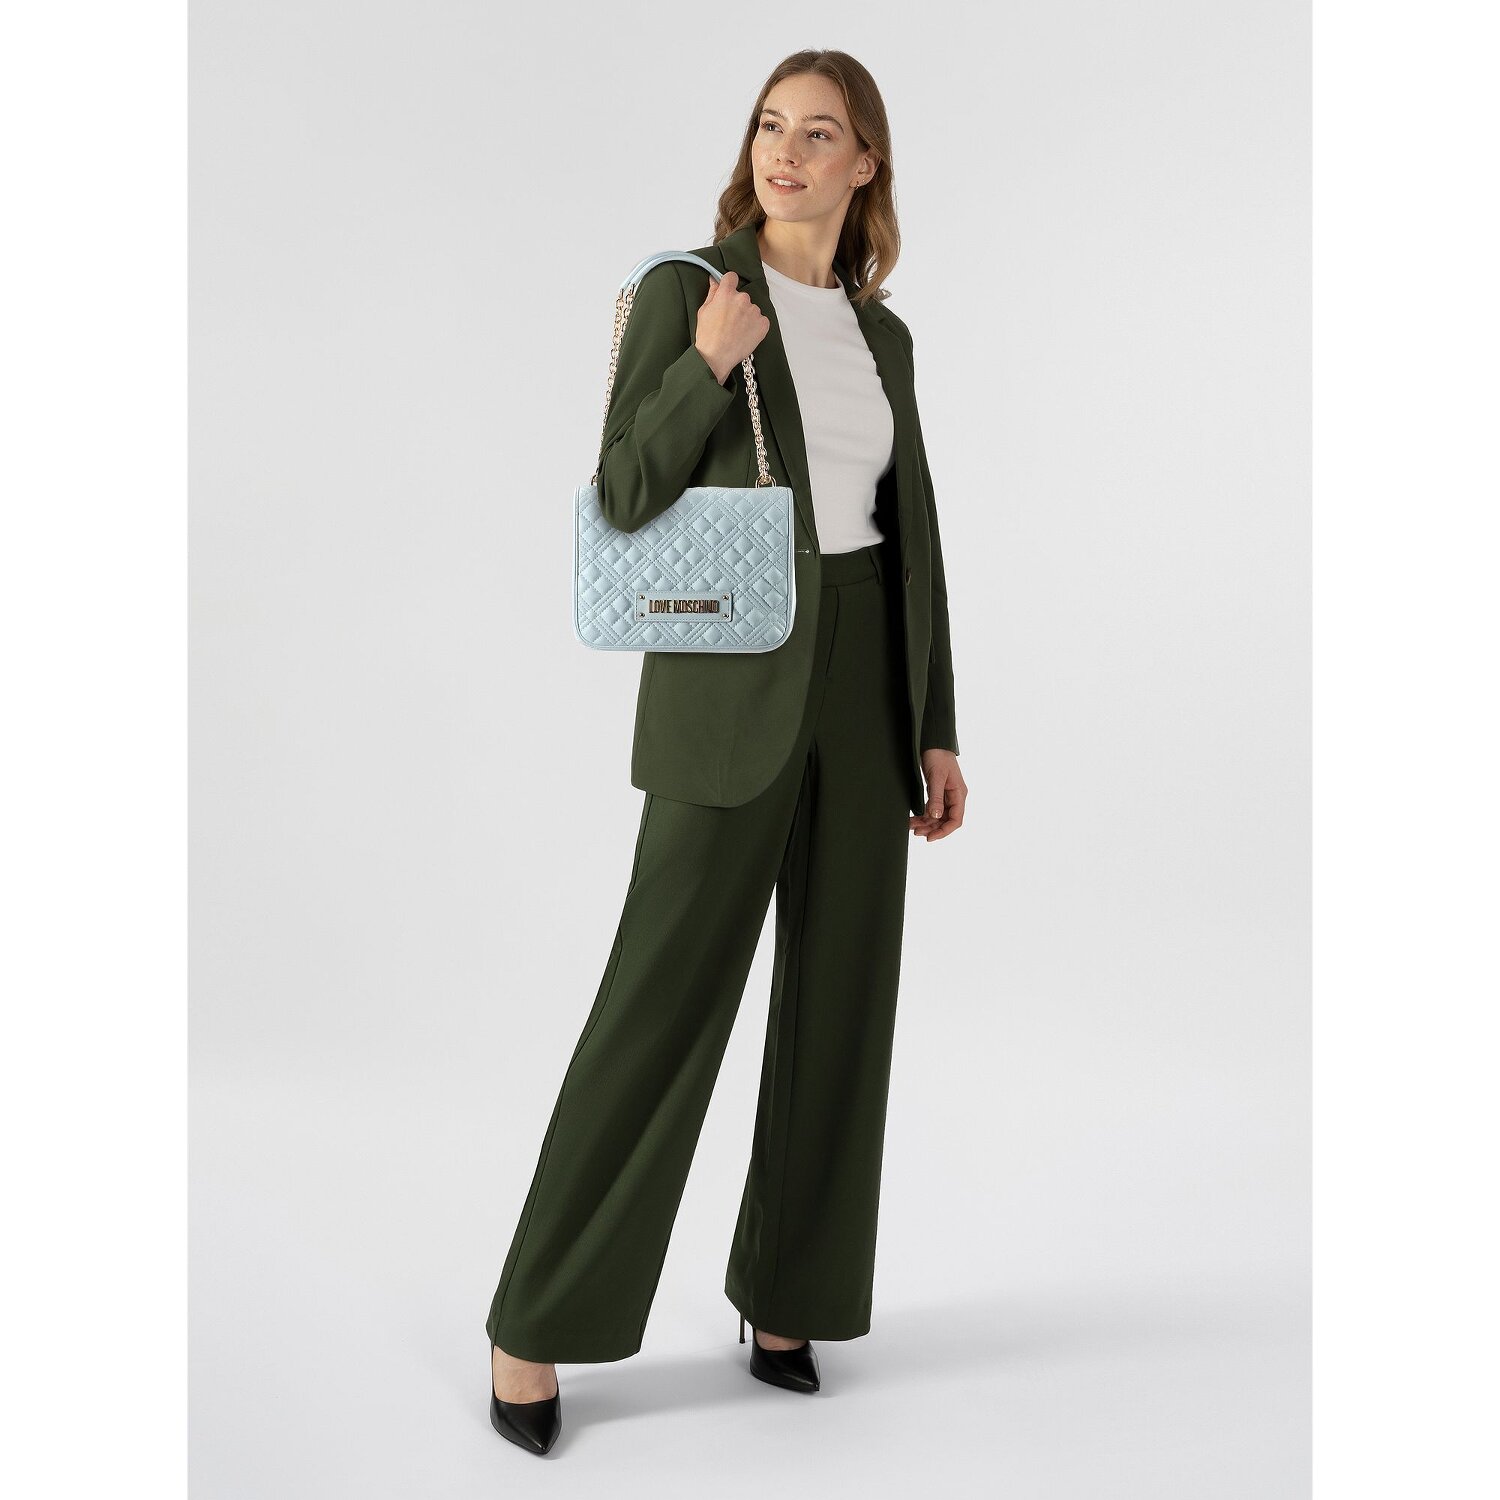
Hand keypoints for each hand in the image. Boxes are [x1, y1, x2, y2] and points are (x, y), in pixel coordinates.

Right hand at [694, 270, 769, 384]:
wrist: (716, 357)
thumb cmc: (707, 336)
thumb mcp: (704, 311)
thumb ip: (712, 293)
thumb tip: (714, 280)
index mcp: (727, 293)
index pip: (732, 277)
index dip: (729, 284)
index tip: (728, 291)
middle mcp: (742, 299)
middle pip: (742, 296)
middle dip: (737, 305)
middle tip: (729, 320)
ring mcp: (754, 311)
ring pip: (752, 309)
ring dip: (747, 316)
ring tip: (737, 331)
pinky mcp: (763, 324)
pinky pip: (761, 320)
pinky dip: (755, 326)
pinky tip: (745, 335)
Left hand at [909, 749, 965, 840]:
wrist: (933, 742)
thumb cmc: (938, 756)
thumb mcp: (937, 777)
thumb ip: (936, 797)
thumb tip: (935, 816)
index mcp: (959, 794)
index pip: (955, 820)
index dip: (944, 831)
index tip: (930, 837)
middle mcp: (954, 797)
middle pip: (945, 820)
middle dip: (932, 828)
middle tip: (916, 832)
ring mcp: (945, 795)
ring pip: (937, 816)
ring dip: (926, 823)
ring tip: (912, 827)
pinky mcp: (937, 792)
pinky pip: (932, 808)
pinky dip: (923, 815)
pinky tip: (914, 819)